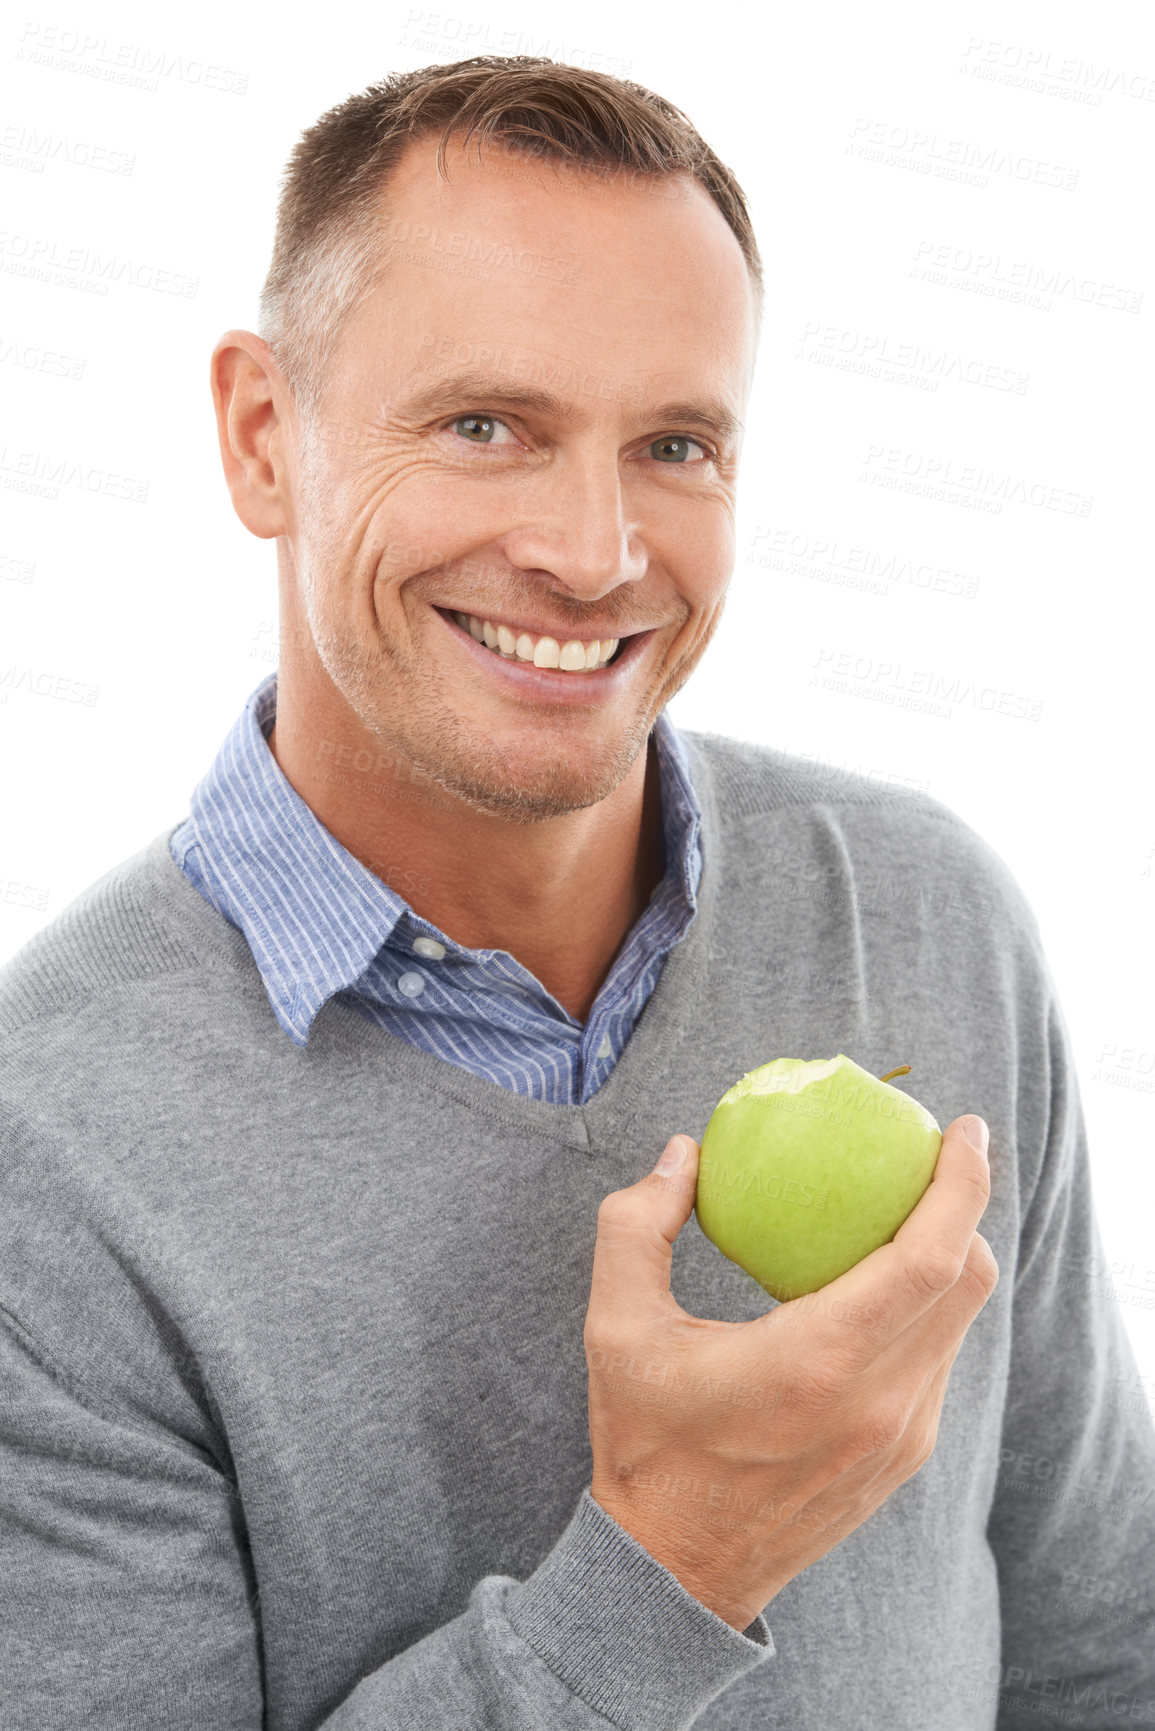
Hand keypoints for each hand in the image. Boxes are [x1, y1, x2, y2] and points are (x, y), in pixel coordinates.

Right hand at [584, 1115, 998, 1631]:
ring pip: (960, 1323)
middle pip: (968, 1282)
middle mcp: (878, 1402)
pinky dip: (927, 1307)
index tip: (964, 1129)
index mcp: (817, 1364)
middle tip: (936, 1153)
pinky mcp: (903, 1458)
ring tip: (907, 1209)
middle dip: (966, 1206)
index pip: (928, 1260)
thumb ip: (637, 1226)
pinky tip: (881, 1284)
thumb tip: (680, 1154)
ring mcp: (899, 1437)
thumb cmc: (645, 1444)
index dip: (962, 1185)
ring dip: (949, 1257)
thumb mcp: (616, 1328)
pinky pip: (937, 1360)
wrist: (674, 1573)